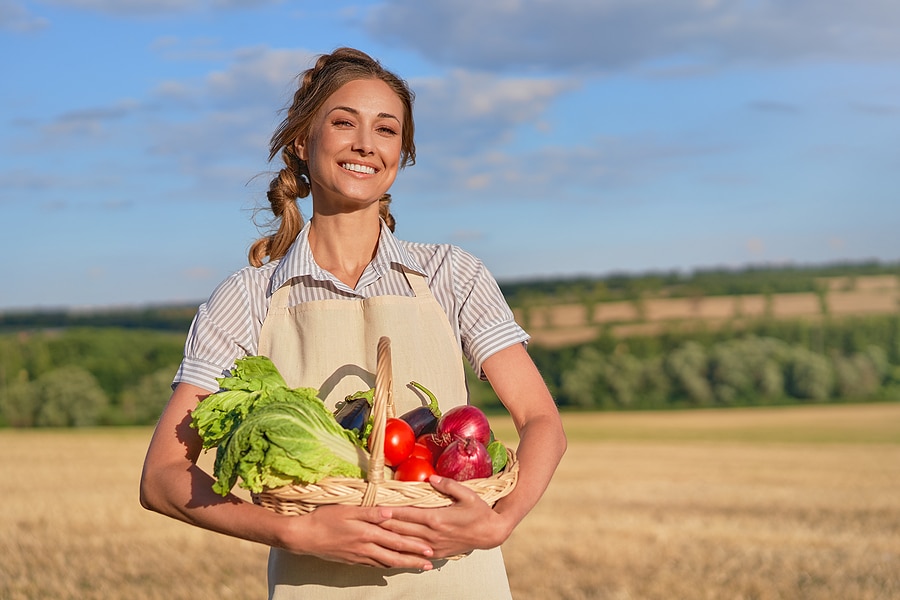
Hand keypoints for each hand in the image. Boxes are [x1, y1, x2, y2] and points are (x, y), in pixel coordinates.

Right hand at [278, 504, 435, 569]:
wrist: (304, 536)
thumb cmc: (324, 518)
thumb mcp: (347, 510)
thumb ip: (370, 512)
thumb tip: (391, 512)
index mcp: (367, 533)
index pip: (396, 541)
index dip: (413, 546)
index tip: (429, 549)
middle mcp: (365, 547)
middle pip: (394, 556)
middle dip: (413, 560)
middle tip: (430, 564)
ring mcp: (359, 556)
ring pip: (385, 563)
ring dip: (403, 565)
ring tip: (417, 567)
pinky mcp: (352, 560)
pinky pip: (373, 565)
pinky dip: (386, 566)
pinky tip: (392, 567)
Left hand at [380, 475, 513, 558]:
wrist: (490, 534)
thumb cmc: (478, 511)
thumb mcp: (467, 494)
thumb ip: (448, 485)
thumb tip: (431, 477)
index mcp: (437, 518)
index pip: (407, 514)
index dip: (390, 511)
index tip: (375, 507)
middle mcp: (432, 534)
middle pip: (401, 530)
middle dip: (383, 524)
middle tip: (366, 519)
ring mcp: (432, 546)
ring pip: (404, 542)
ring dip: (388, 537)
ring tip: (372, 532)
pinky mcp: (435, 554)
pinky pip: (413, 553)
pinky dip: (400, 549)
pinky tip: (389, 547)